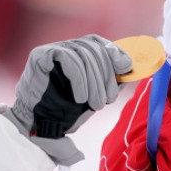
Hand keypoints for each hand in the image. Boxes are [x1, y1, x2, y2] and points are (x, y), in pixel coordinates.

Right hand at [2, 35, 131, 165]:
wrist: (36, 127)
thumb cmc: (67, 112)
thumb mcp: (97, 95)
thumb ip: (113, 81)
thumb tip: (133, 68)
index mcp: (79, 54)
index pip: (100, 43)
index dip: (115, 52)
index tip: (126, 68)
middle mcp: (66, 47)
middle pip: (95, 49)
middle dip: (107, 75)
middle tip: (107, 100)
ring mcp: (52, 49)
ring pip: (84, 54)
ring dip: (95, 82)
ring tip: (95, 104)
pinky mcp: (41, 55)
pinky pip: (68, 57)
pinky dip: (80, 78)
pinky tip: (80, 98)